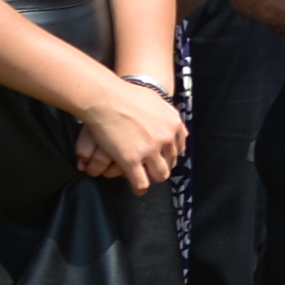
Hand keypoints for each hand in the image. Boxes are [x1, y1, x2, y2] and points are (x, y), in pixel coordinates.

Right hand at [70, 76, 187, 190]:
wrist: (106, 98)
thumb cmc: (126, 95)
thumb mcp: (158, 102)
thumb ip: (168, 115)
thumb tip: (175, 125)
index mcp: (174, 125)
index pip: (178, 148)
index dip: (169, 155)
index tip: (162, 158)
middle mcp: (166, 139)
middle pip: (171, 162)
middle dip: (163, 167)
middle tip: (153, 169)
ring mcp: (150, 150)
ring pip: (159, 175)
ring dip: (153, 177)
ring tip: (146, 178)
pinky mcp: (132, 160)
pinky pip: (141, 182)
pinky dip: (140, 188)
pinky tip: (138, 189)